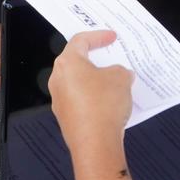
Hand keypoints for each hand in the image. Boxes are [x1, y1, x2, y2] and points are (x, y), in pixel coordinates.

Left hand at [48, 31, 133, 159]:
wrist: (95, 143)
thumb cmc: (104, 104)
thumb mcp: (121, 78)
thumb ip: (120, 70)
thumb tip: (120, 74)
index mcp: (68, 64)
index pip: (80, 41)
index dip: (98, 36)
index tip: (111, 37)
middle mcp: (58, 80)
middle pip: (76, 62)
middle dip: (96, 60)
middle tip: (112, 59)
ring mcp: (59, 100)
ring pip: (78, 83)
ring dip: (95, 81)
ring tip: (116, 83)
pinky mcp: (66, 118)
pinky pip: (80, 100)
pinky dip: (93, 98)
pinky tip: (110, 103)